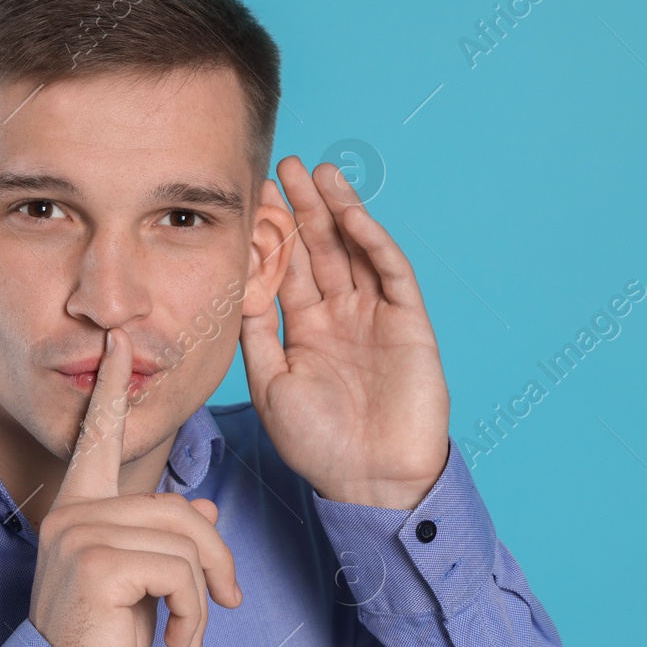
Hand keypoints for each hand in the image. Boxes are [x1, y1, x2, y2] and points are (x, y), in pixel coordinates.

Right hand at [28, 326, 243, 646]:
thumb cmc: (101, 645)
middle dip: (216, 561)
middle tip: (224, 605)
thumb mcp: (144, 586)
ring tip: (190, 634)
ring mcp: (78, 533)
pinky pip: (180, 570)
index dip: (112, 392)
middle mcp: (72, 512)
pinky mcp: (94, 563)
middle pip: (180, 509)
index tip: (118, 343)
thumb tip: (209, 507)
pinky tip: (178, 645)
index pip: (98, 440)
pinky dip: (195, 613)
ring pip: (186, 539)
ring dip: (206, 595)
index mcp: (79, 509)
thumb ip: (168, 542)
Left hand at [239, 155, 450, 509]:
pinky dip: (373, 242)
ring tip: (318, 173)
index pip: (289, 269)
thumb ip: (256, 335)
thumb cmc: (319, 444)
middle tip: (285, 165)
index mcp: (307, 331)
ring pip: (356, 250)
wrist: (369, 481)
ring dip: (339, 211)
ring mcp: (376, 316)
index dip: (275, 234)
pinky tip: (352, 215)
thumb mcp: (271, 385)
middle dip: (304, 207)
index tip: (256, 197)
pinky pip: (391, 273)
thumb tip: (237, 289)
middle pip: (322, 249)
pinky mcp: (410, 323)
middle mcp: (342, 316)